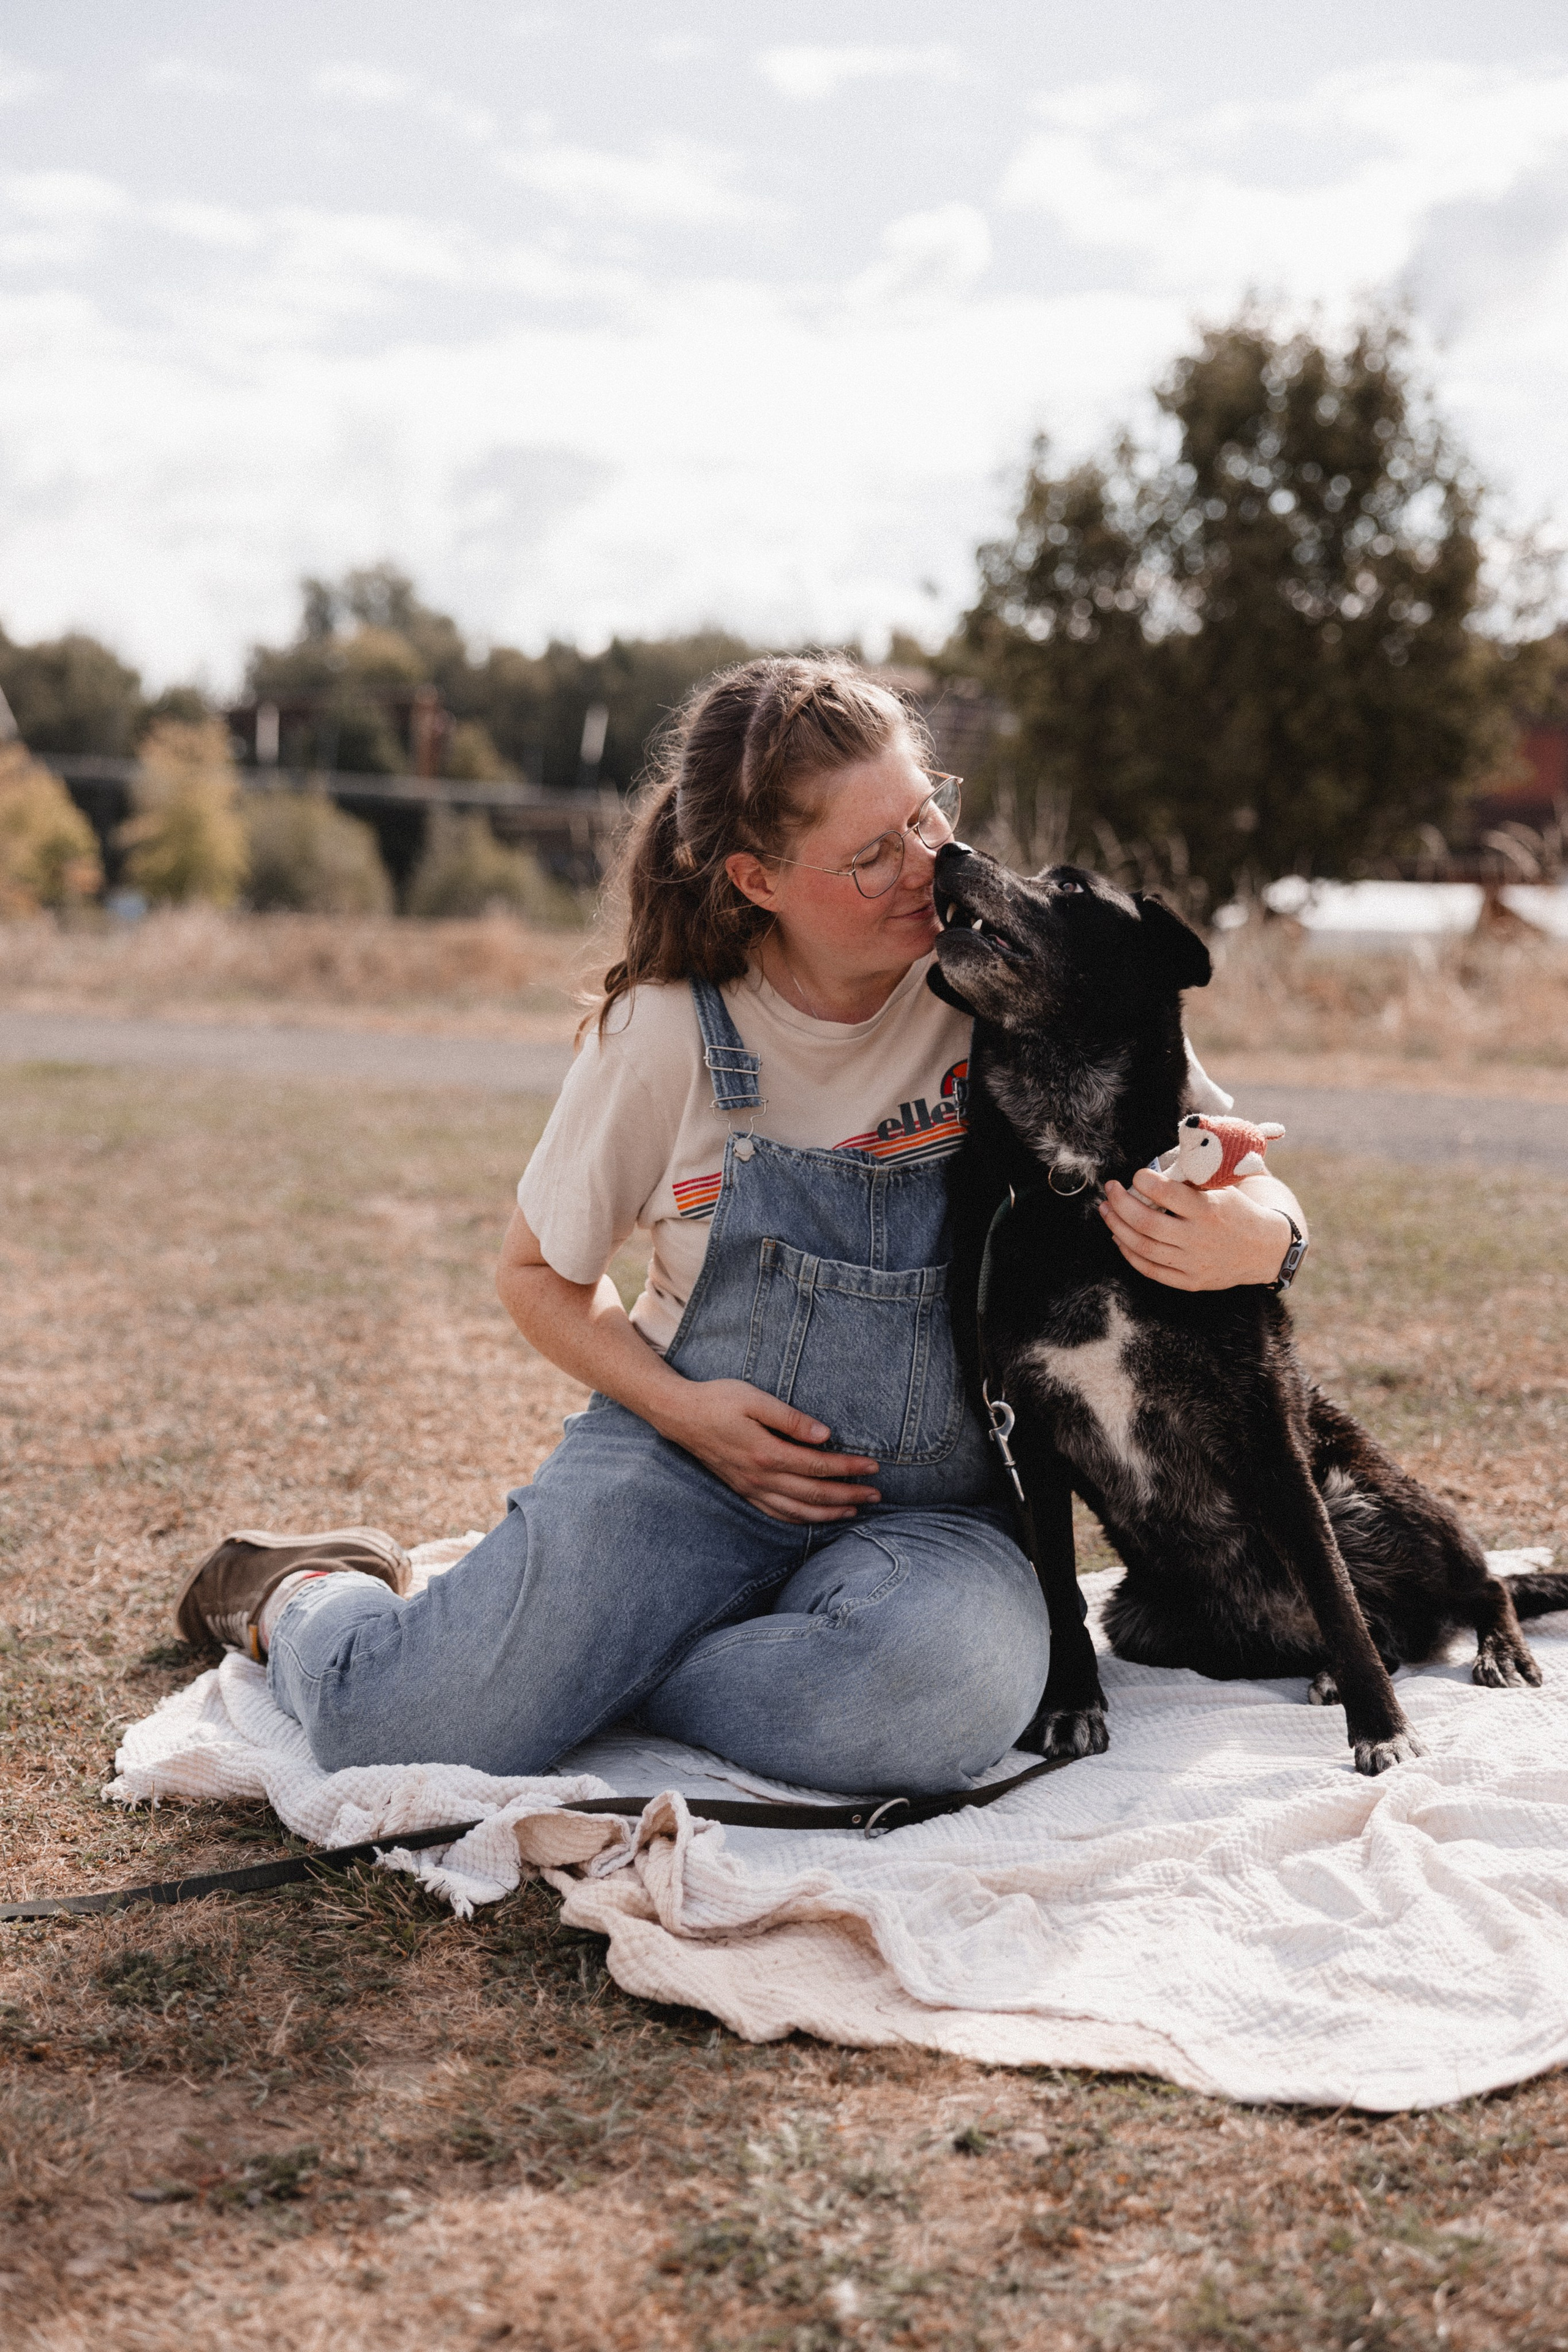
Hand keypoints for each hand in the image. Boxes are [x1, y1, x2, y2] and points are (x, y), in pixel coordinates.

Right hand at [655, 1378, 881, 1522]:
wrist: (679, 1415)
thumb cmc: (718, 1400)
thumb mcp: (755, 1399)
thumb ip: (790, 1419)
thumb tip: (824, 1436)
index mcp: (767, 1453)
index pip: (818, 1466)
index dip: (849, 1469)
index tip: (873, 1467)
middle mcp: (760, 1477)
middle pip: (813, 1494)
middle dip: (848, 1496)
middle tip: (876, 1495)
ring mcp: (750, 1488)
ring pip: (796, 1510)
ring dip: (828, 1513)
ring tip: (854, 1511)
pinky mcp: (743, 1490)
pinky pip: (776, 1513)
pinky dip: (800, 1519)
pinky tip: (814, 1517)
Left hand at [1099, 1168, 1295, 1291]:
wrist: (1265, 1249)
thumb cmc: (1238, 1210)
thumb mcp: (1224, 1187)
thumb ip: (1193, 1177)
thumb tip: (1157, 1163)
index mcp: (1209, 1209)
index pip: (1167, 1193)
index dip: (1144, 1181)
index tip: (1136, 1174)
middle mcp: (1199, 1238)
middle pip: (1146, 1222)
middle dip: (1121, 1203)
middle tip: (1110, 1189)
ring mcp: (1193, 1263)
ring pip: (1142, 1247)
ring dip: (1117, 1227)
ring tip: (1106, 1211)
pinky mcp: (1189, 1281)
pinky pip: (1150, 1270)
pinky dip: (1129, 1253)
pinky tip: (1118, 1237)